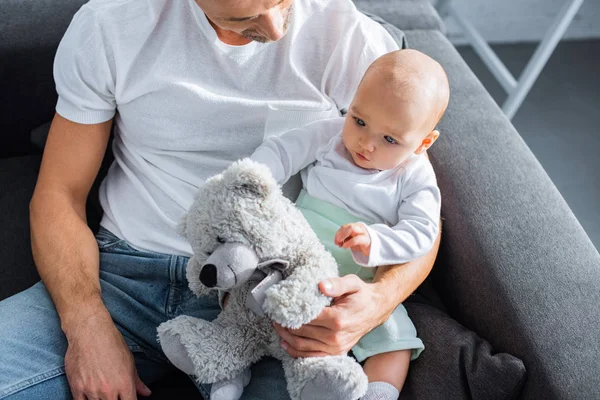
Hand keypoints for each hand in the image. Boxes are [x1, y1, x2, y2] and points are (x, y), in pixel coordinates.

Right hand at [64, 310, 151, 399]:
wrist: (90, 331)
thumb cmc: (111, 343)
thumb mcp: (129, 361)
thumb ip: (137, 381)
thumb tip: (146, 393)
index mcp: (125, 384)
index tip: (127, 399)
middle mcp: (109, 390)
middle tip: (114, 395)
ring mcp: (92, 391)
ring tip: (104, 395)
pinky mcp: (77, 388)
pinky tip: (91, 397)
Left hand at [273, 275, 387, 357]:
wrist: (376, 309)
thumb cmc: (361, 295)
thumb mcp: (352, 283)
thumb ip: (336, 283)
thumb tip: (320, 285)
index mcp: (338, 319)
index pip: (306, 318)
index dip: (289, 313)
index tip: (279, 308)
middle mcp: (335, 336)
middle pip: (301, 332)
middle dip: (284, 325)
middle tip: (274, 316)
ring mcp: (336, 347)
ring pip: (303, 346)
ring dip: (286, 338)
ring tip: (277, 327)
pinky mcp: (336, 353)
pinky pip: (311, 356)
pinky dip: (296, 352)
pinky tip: (285, 344)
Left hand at [334, 223, 370, 256]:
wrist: (373, 248)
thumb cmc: (362, 244)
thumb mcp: (351, 240)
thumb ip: (345, 239)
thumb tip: (337, 241)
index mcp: (355, 227)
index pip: (344, 227)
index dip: (338, 234)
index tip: (335, 241)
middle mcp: (359, 228)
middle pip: (348, 226)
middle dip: (340, 233)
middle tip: (337, 241)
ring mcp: (363, 233)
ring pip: (352, 228)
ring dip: (343, 235)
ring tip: (340, 244)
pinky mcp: (366, 240)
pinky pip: (357, 239)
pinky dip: (349, 242)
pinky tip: (345, 246)